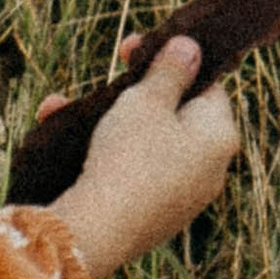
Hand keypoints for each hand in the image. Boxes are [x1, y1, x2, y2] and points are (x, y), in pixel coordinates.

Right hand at [45, 38, 240, 278]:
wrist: (100, 231)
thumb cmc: (130, 156)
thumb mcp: (148, 101)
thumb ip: (171, 70)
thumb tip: (191, 47)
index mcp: (221, 138)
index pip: (207, 88)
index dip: (173, 63)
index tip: (136, 49)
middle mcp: (210, 170)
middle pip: (174, 117)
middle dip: (133, 93)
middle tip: (108, 76)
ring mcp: (181, 198)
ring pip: (143, 144)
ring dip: (106, 121)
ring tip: (63, 105)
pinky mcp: (151, 218)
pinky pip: (128, 173)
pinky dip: (99, 153)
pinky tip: (58, 133)